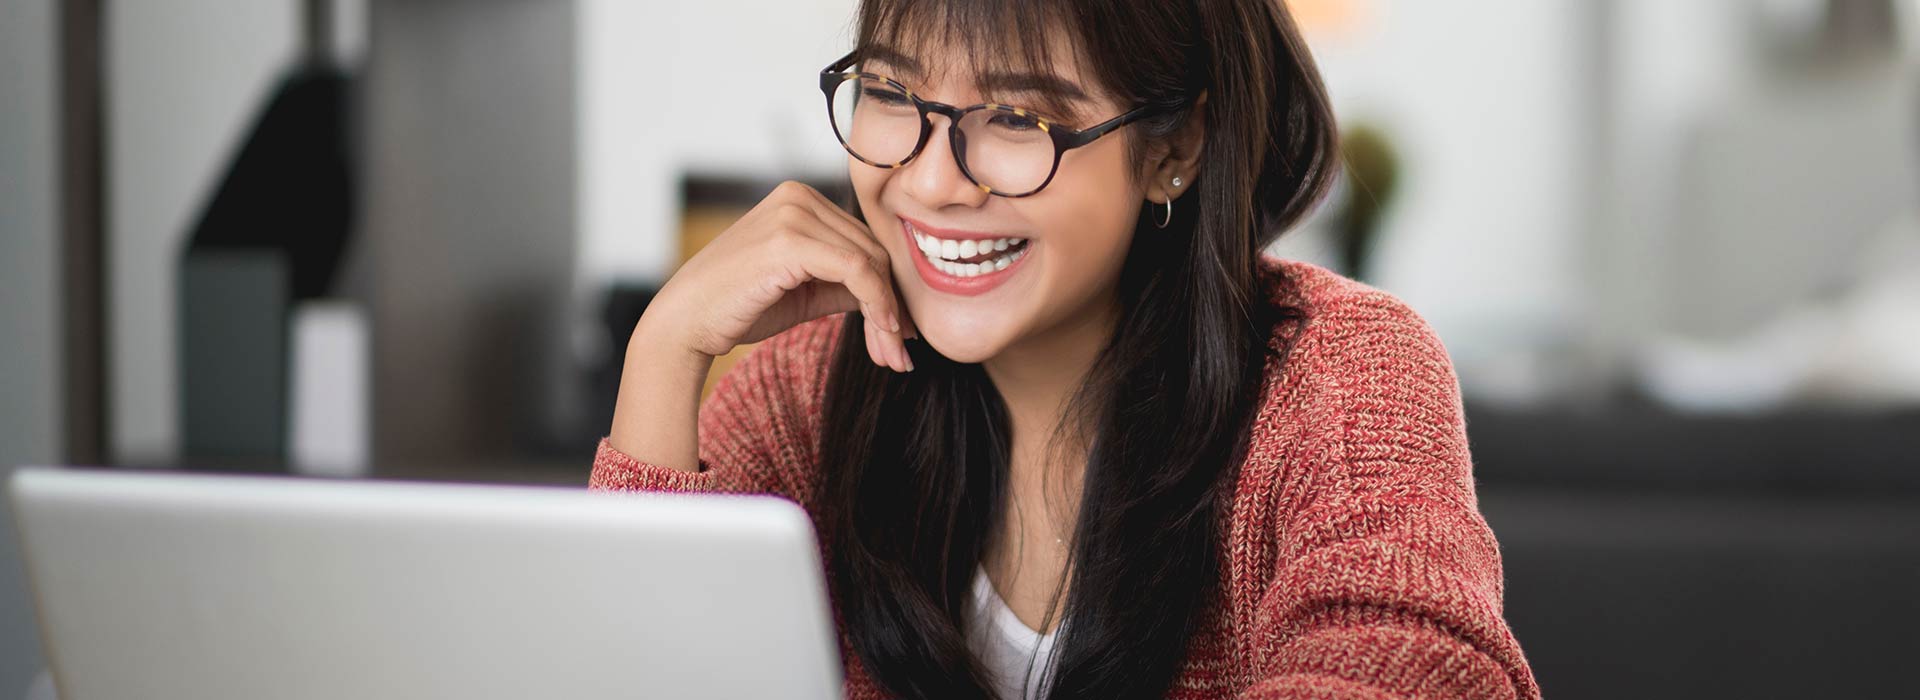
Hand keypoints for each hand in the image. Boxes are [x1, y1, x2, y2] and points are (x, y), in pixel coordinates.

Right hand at [638, 180, 917, 371]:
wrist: (685, 324)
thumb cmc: (738, 308)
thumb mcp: (805, 290)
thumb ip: (846, 284)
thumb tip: (894, 303)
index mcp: (800, 200)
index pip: (864, 241)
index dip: (890, 289)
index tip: (902, 333)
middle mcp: (798, 196)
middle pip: (873, 250)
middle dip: (892, 306)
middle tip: (901, 354)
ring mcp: (793, 213)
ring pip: (870, 262)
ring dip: (888, 313)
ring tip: (893, 355)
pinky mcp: (790, 240)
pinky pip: (856, 270)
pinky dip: (876, 303)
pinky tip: (882, 333)